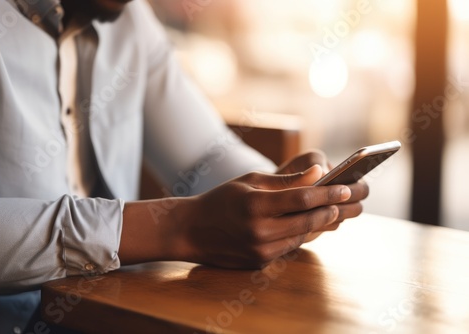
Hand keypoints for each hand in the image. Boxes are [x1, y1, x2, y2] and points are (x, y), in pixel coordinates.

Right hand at [176, 165, 365, 268]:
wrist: (192, 230)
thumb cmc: (221, 199)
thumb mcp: (250, 181)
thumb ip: (286, 180)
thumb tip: (318, 173)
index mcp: (256, 205)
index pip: (303, 199)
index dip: (328, 193)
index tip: (345, 188)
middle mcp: (259, 231)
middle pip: (308, 221)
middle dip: (329, 209)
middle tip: (343, 200)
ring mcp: (260, 250)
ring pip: (302, 236)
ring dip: (317, 223)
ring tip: (327, 210)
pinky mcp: (259, 262)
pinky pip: (288, 247)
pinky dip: (299, 234)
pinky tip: (303, 224)